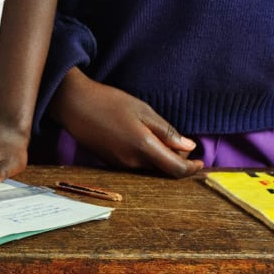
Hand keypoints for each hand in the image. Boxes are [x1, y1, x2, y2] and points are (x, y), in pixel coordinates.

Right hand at [48, 68, 202, 177]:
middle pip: (163, 171)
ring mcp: (120, 164)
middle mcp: (132, 161)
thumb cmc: (108, 102)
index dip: (191, 168)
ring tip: (164, 142)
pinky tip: (144, 142)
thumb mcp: (143, 110)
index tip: (200, 162)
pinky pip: (136, 165)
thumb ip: (166, 131)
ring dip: (161, 160)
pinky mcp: (111, 163)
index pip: (175, 169)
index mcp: (143, 147)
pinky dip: (146, 158)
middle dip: (177, 163)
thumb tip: (189, 147)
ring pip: (149, 169)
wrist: (73, 105)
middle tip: (185, 148)